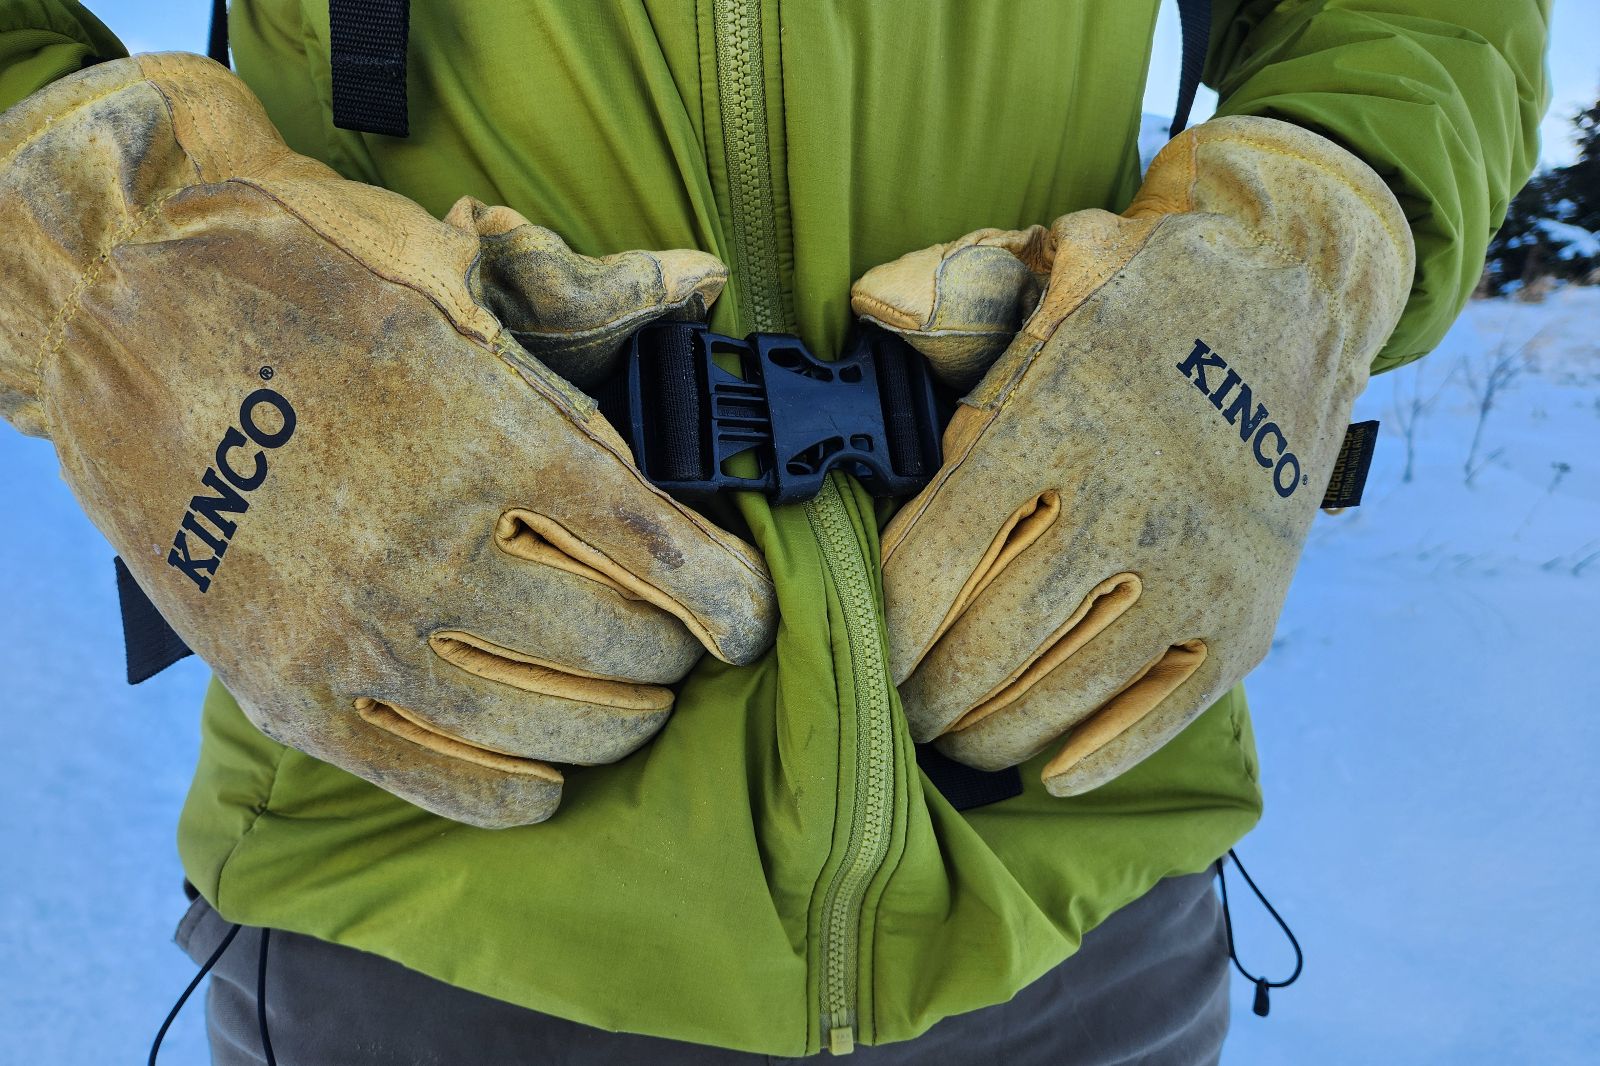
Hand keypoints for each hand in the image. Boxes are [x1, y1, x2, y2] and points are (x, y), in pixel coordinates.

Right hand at [0, 54, 775, 826]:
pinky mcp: (292, 692)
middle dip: (671, 658)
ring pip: (542, 726)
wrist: (114, 318)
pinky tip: (546, 776)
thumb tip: (697, 318)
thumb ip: (578, 331)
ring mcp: (356, 634)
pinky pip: (434, 782)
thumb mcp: (447, 276)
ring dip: (613, 724)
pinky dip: (513, 792)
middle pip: (616, 650)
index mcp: (488, 442)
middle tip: (678, 646)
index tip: (751, 621)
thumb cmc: (294, 281)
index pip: (663, 557)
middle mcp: (430, 550)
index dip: (731, 604)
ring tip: (627, 701)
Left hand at [852, 117, 1412, 794]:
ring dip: (992, 730)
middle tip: (893, 707)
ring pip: (1065, 690)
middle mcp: (1128, 503)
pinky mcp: (1251, 611)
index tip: (858, 650)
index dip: (886, 623)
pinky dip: (1103, 756)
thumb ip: (950, 290)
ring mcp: (1197, 567)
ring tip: (952, 735)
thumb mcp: (1051, 254)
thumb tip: (866, 306)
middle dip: (925, 691)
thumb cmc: (1152, 285)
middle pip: (990, 640)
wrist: (1306, 287)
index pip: (938, 555)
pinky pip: (1166, 713)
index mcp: (1058, 419)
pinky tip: (1050, 774)